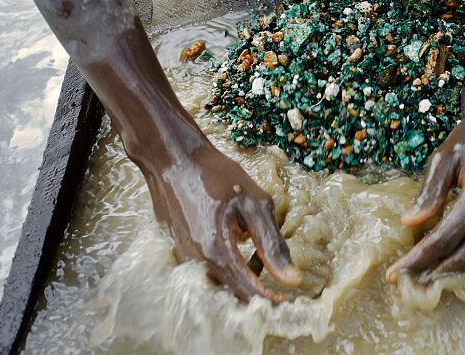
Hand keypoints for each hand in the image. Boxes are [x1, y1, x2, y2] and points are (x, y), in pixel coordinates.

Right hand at [137, 129, 301, 301]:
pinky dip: (224, 275)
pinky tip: (240, 261)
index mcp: (218, 254)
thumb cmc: (215, 176)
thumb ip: (272, 245)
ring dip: (239, 288)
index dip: (272, 302)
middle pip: (231, 298)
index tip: (291, 305)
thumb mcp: (253, 204)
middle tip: (280, 294)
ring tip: (263, 280)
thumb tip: (293, 279)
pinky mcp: (178, 251)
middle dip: (256, 300)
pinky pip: (204, 273)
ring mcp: (183, 259)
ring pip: (216, 287)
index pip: (250, 294)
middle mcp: (196, 264)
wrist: (171, 158)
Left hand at [385, 110, 464, 282]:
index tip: (396, 275)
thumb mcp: (447, 154)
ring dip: (464, 272)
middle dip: (435, 274)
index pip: (441, 242)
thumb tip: (409, 223)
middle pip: (463, 260)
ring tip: (442, 268)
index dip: (415, 262)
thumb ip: (429, 191)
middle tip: (415, 277)